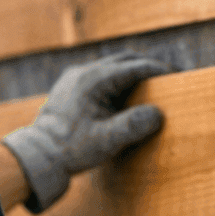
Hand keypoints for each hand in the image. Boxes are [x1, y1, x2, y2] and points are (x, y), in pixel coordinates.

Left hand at [0, 52, 169, 211]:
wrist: (38, 155)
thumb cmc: (71, 149)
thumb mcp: (107, 141)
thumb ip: (133, 125)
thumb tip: (157, 113)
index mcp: (93, 80)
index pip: (134, 67)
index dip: (158, 70)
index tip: (176, 75)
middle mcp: (83, 72)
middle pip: (123, 60)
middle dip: (146, 66)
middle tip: (166, 77)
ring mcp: (73, 78)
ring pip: (109, 67)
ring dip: (130, 72)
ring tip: (148, 85)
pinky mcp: (69, 87)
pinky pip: (97, 76)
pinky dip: (115, 80)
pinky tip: (122, 95)